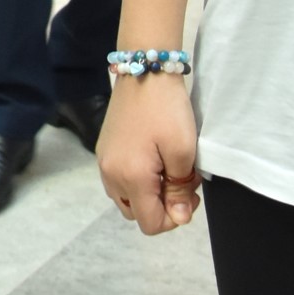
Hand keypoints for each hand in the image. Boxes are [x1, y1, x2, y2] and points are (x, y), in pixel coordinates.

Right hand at [95, 73, 201, 234]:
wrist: (144, 70)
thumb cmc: (167, 110)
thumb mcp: (183, 151)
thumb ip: (180, 190)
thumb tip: (178, 218)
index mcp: (131, 178)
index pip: (151, 224)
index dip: (174, 218)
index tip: (189, 193)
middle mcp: (111, 175)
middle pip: (136, 214)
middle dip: (162, 206)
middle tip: (182, 180)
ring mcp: (104, 162)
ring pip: (127, 199)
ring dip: (149, 194)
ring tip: (168, 169)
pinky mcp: (104, 149)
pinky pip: (119, 181)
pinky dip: (138, 180)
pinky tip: (153, 159)